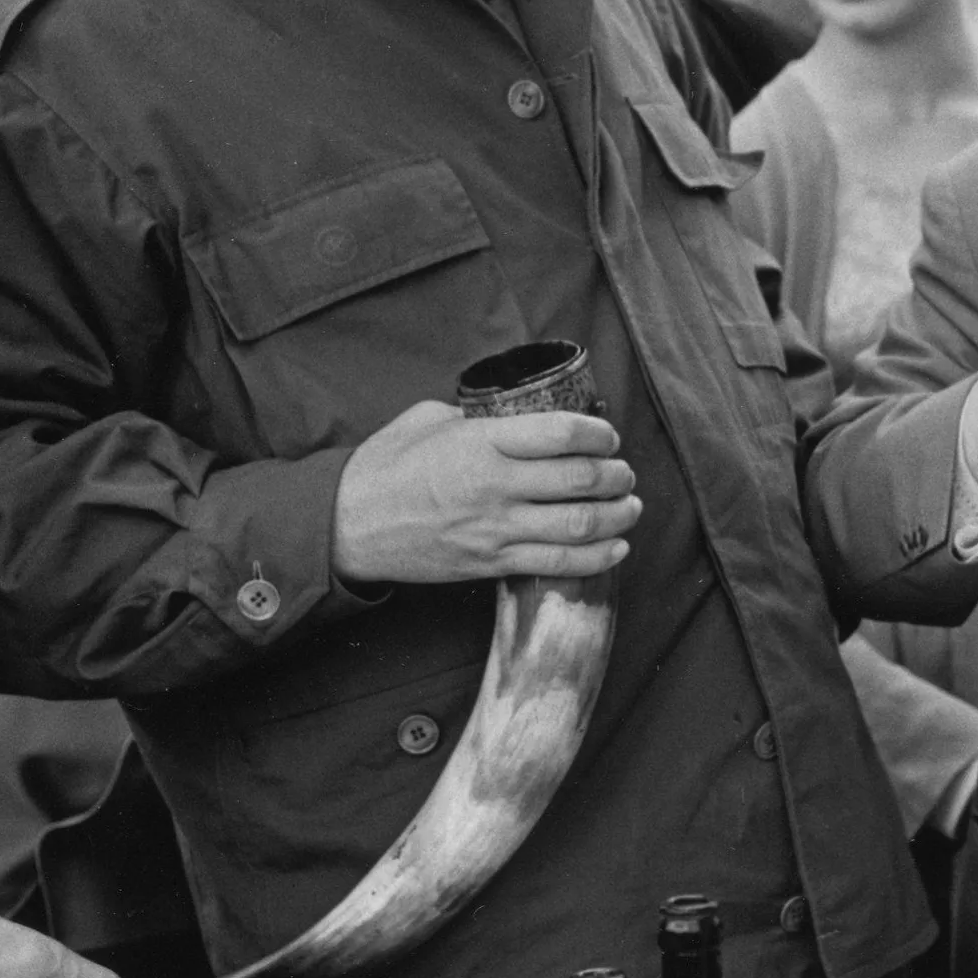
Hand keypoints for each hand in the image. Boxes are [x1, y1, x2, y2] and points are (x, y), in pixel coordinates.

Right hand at [331, 402, 637, 586]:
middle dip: (616, 475)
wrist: (347, 525)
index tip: (607, 436)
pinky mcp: (492, 563)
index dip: (599, 434)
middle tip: (623, 472)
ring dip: (617, 515)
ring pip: (578, 526)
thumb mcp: (429, 421)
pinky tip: (616, 546)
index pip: (562, 433)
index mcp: (481, 443)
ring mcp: (495, 529)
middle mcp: (495, 486)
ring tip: (629, 506)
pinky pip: (558, 565)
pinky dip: (597, 558)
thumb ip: (478, 415)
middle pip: (580, 479)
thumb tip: (515, 412)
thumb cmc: (387, 467)